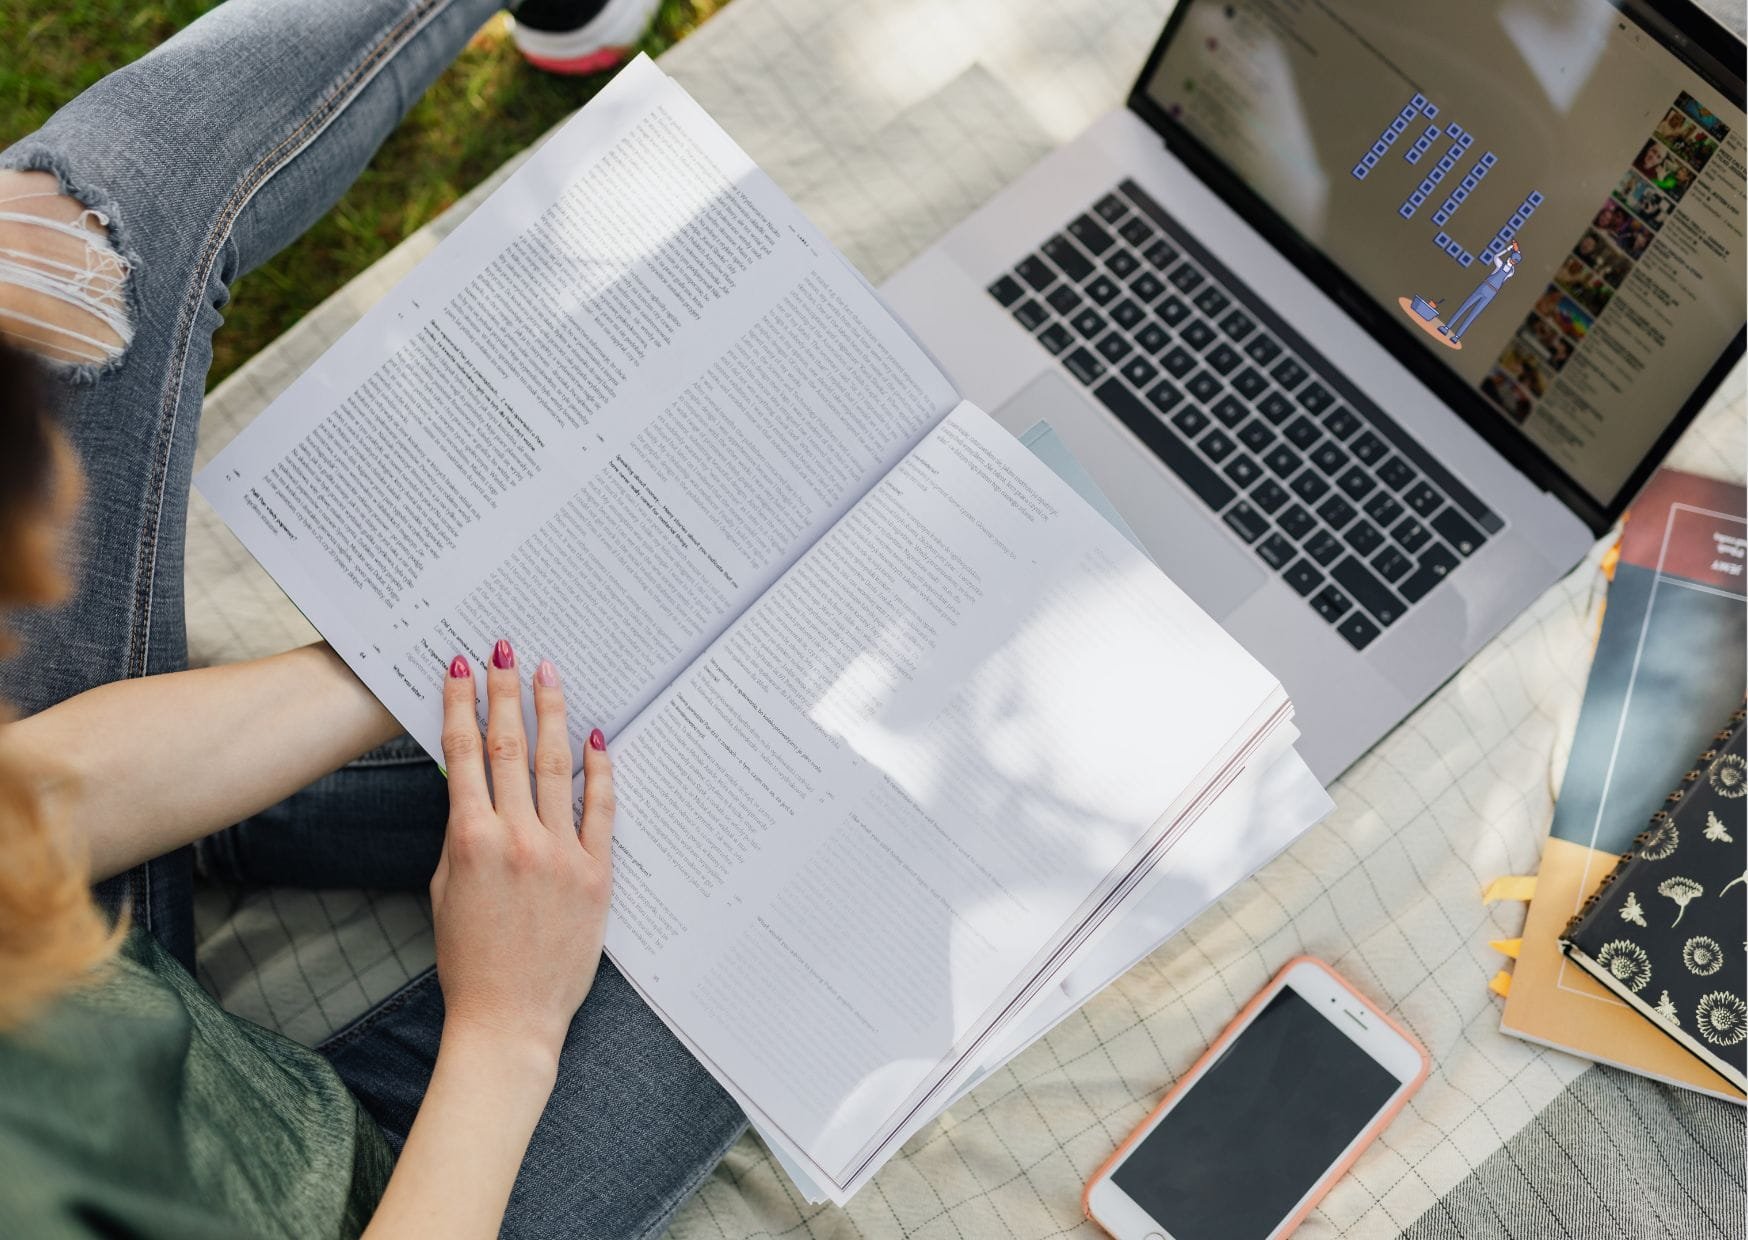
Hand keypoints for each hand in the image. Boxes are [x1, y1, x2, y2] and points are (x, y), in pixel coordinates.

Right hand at [431, 639, 613, 1070]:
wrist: (509, 1018)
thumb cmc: (470, 960)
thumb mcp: (447, 890)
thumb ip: (463, 834)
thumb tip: (474, 786)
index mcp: (471, 841)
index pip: (465, 755)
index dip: (460, 706)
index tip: (458, 667)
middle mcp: (517, 839)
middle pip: (510, 747)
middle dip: (503, 692)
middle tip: (502, 649)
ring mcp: (561, 853)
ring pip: (556, 767)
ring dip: (550, 714)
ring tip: (546, 673)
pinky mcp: (596, 873)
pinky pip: (601, 808)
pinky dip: (599, 769)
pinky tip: (596, 735)